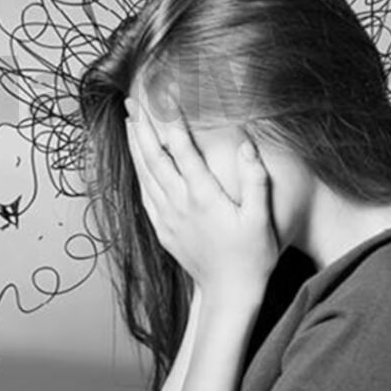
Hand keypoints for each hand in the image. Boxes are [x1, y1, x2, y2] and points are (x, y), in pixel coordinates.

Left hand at [124, 97, 278, 300]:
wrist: (229, 293)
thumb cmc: (252, 256)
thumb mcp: (261, 218)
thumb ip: (255, 179)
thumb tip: (246, 143)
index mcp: (203, 196)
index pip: (181, 149)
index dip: (170, 120)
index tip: (164, 97)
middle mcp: (179, 203)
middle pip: (154, 156)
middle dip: (142, 126)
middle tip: (132, 100)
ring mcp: (167, 217)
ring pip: (144, 173)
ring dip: (135, 145)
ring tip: (129, 120)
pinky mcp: (162, 229)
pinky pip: (144, 193)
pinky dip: (137, 171)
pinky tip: (136, 160)